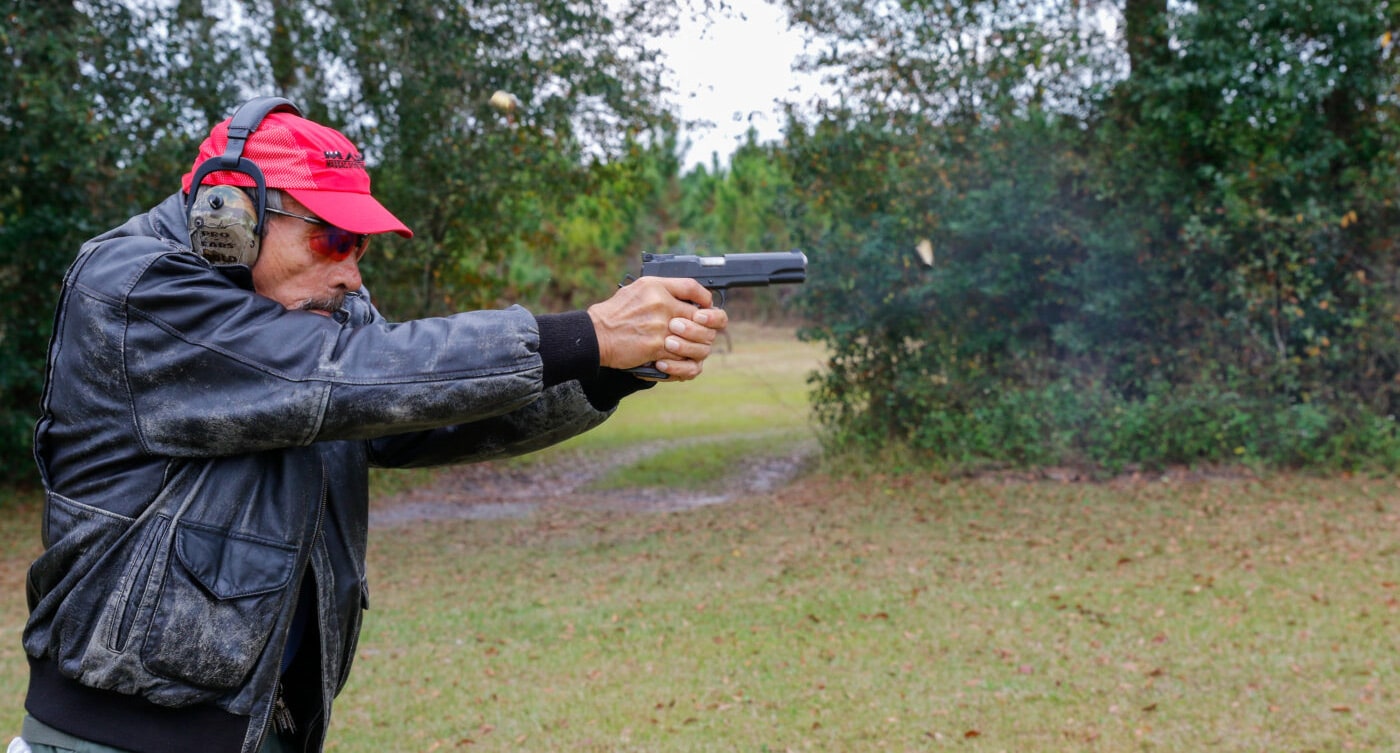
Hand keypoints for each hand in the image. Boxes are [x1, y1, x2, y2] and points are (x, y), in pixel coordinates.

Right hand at [587, 277, 728, 380]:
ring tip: (689, 347)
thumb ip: (662, 290)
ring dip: (696, 346)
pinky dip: (681, 359)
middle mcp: (661, 303)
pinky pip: (681, 354)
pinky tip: (675, 358)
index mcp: (656, 287)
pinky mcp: (656, 346)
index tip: (707, 305)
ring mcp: (660, 326)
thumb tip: (684, 297)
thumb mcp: (636, 290)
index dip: (705, 298)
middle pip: (700, 316)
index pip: (692, 287)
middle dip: (705, 327)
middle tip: (702, 332)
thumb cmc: (614, 314)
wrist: (595, 335)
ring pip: (695, 338)